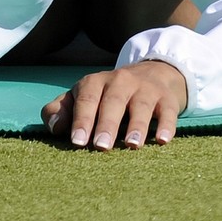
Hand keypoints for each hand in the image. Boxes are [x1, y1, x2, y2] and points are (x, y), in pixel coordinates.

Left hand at [42, 60, 187, 150]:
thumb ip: (61, 110)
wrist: (152, 74)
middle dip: (107, 124)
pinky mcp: (167, 98)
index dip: (81, 120)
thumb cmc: (107, 95)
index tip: (78, 141)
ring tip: (132, 144)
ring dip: (137, 124)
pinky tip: (163, 140)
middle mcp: (121, 81)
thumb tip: (54, 127)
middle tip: (101, 146)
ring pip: (141, 105)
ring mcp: (146, 88)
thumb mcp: (83, 96)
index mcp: (96, 82)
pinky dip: (166, 125)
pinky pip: (168, 111)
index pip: (87, 100)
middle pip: (113, 101)